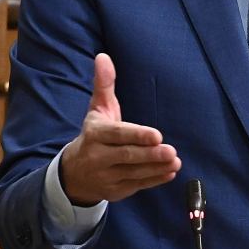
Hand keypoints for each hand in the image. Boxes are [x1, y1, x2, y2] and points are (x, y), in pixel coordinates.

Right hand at [59, 53, 180, 205]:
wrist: (74, 172)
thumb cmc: (94, 134)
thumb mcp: (97, 109)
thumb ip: (104, 84)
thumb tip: (103, 57)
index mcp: (95, 134)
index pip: (117, 135)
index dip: (137, 135)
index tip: (156, 135)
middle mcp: (98, 157)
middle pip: (127, 156)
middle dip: (150, 154)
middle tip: (171, 151)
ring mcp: (106, 176)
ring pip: (134, 173)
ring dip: (156, 168)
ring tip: (175, 161)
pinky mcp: (114, 191)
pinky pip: (136, 185)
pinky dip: (154, 180)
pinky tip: (169, 172)